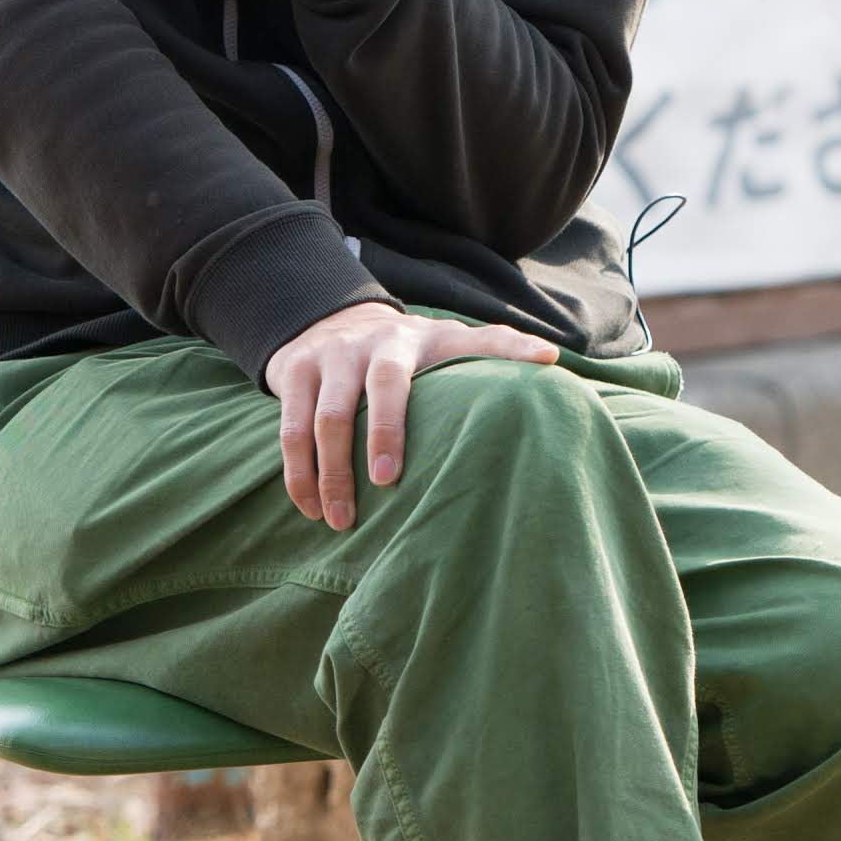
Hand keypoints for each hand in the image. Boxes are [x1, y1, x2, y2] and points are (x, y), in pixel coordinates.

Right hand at [258, 301, 555, 529]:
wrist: (333, 320)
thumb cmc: (411, 349)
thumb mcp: (454, 339)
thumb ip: (500, 347)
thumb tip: (552, 359)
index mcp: (415, 340)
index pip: (410, 373)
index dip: (395, 424)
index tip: (394, 475)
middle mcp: (369, 343)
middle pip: (363, 397)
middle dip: (366, 447)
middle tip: (380, 493)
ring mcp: (328, 357)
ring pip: (319, 418)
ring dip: (326, 474)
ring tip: (340, 521)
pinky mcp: (294, 373)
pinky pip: (288, 428)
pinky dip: (297, 472)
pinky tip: (308, 507)